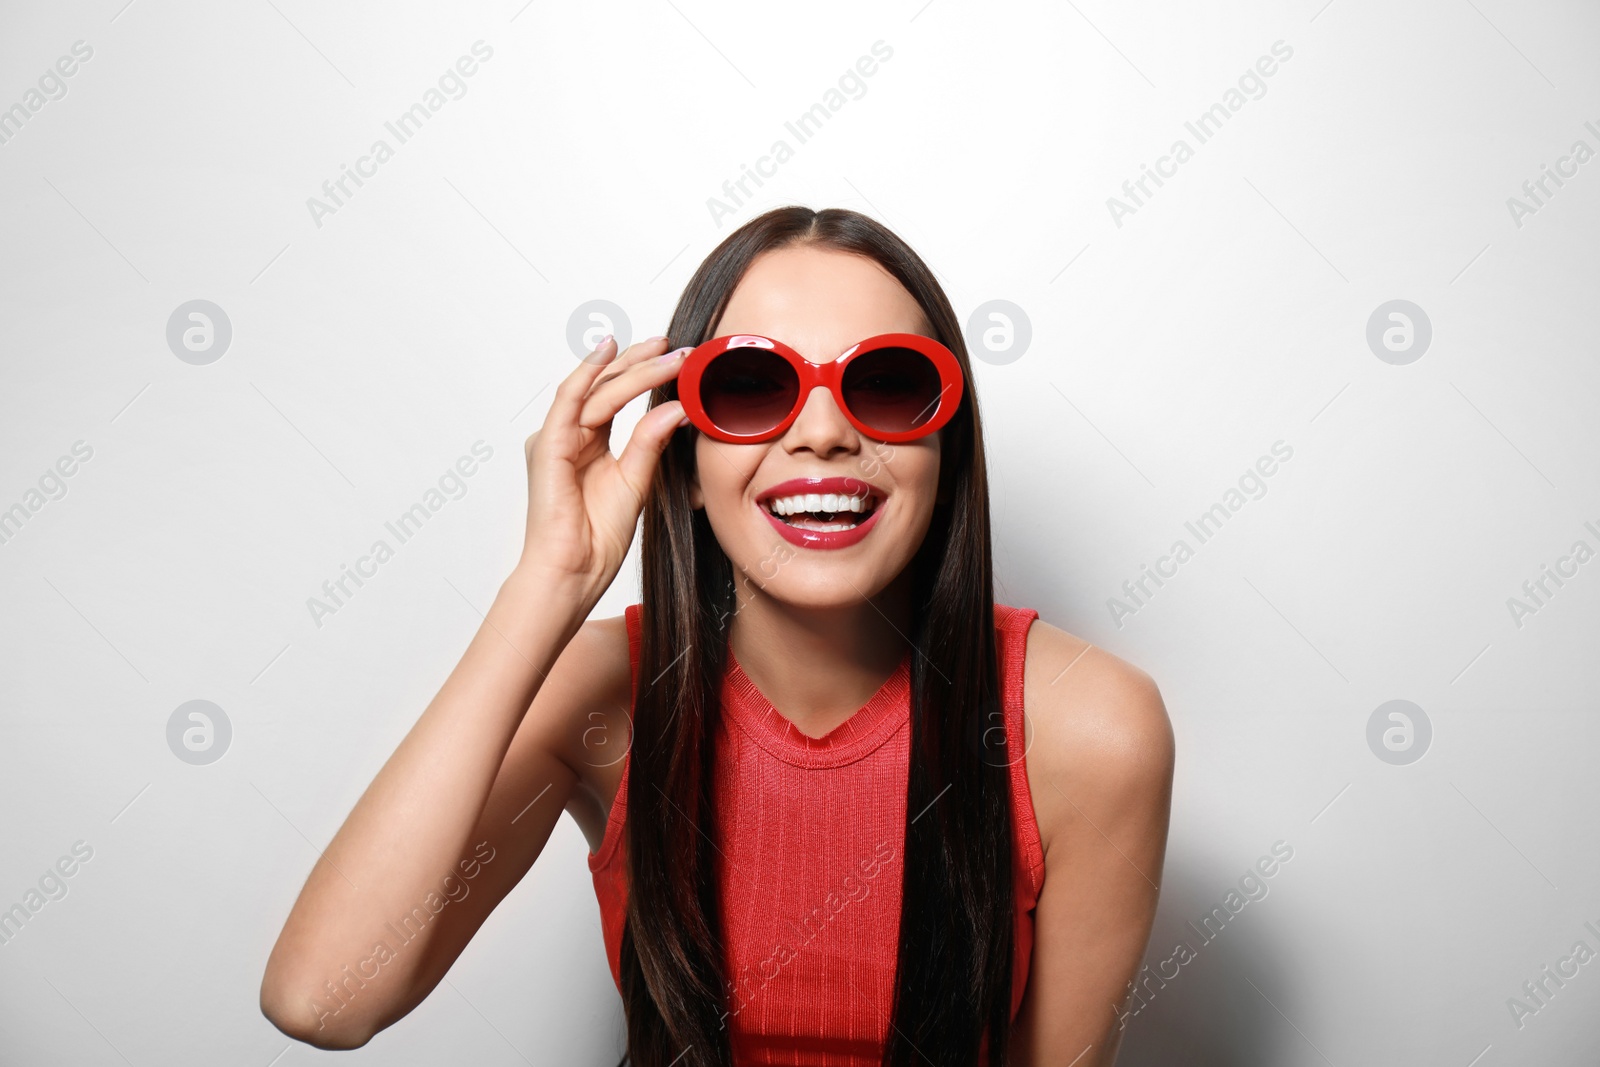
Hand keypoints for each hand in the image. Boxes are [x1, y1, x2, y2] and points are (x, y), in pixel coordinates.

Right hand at [517, 335, 691, 602]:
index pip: (615, 397)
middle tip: (676, 346)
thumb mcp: (637, 480)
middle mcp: (568, 435)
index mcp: (588, 444)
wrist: (575, 571)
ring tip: (664, 351)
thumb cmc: (598, 538)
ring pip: (596, 390)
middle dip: (641, 363)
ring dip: (630, 368)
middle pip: (606, 387)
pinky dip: (588, 374)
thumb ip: (651, 442)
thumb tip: (678, 408)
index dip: (645, 374)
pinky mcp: (549, 445)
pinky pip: (569, 400)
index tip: (679, 360)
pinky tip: (608, 353)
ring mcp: (556, 438)